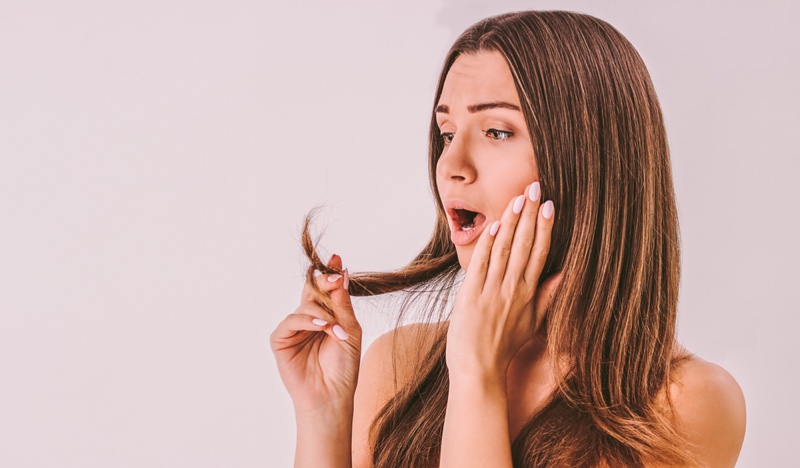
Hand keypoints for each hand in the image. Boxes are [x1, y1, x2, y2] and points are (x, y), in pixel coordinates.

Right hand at [270, 254, 361, 413]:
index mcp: (326, 315)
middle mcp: (309, 319)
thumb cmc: (344, 366)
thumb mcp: (350, 330)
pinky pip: (291, 321)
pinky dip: (307, 321)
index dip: (330, 273)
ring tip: (337, 330)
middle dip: (323, 283)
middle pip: (312, 291)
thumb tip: (341, 273)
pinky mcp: (281, 340)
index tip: (337, 259)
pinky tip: (322, 326)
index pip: (325, 289)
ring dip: (323, 314)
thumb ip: (342, 304)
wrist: (333, 395)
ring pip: (304, 306)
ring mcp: (294, 329)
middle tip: (334, 279)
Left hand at [446, 182, 561, 379]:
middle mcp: (512, 289)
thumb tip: (563, 274)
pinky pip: (481, 265)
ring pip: (504, 250)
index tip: (550, 205)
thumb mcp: (532, 323)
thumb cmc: (502, 346)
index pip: (540, 253)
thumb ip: (547, 297)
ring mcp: (491, 291)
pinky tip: (493, 226)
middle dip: (529, 215)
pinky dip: (487, 245)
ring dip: (510, 222)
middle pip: (524, 245)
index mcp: (527, 294)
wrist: (478, 369)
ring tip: (517, 198)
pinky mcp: (470, 295)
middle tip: (535, 188)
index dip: (545, 227)